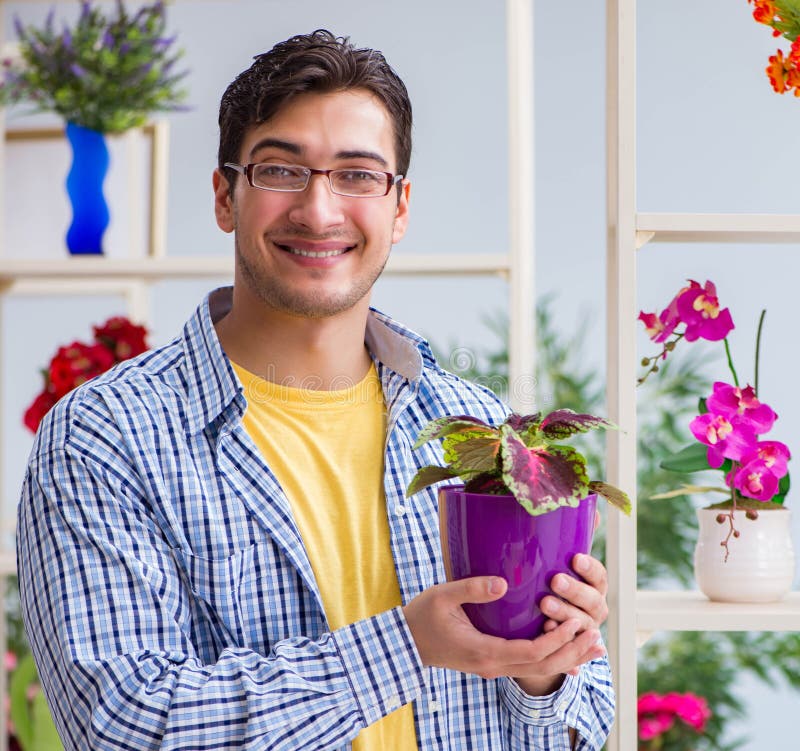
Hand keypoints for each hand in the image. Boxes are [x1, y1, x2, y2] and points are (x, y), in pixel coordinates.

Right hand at [402, 577, 603, 690]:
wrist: (405, 644)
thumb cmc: (422, 618)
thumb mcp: (442, 596)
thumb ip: (471, 588)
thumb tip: (502, 582)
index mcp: (483, 652)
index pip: (530, 653)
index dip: (556, 640)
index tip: (574, 622)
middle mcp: (492, 665)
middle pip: (541, 667)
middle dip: (572, 653)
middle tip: (597, 637)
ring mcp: (492, 667)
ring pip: (538, 670)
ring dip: (567, 658)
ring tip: (593, 646)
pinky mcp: (491, 662)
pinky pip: (527, 666)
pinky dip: (551, 661)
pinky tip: (569, 658)